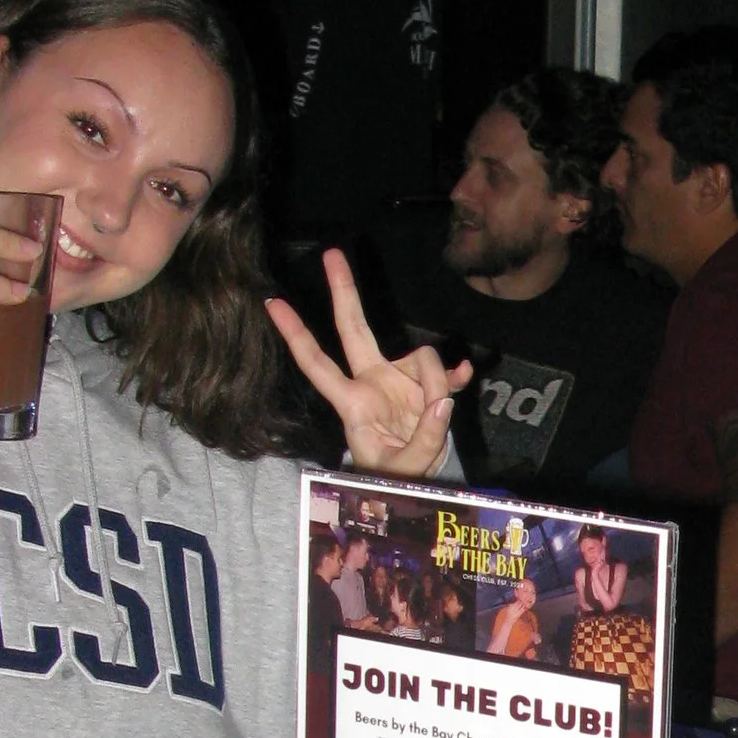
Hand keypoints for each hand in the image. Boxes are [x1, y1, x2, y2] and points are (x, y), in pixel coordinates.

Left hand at [268, 249, 472, 479]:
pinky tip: (465, 376)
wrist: (413, 484)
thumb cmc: (392, 477)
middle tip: (332, 253)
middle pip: (354, 329)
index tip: (272, 302)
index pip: (317, 363)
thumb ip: (425, 437)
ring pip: (423, 358)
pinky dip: (455, 375)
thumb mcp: (404, 468)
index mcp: (353, 402)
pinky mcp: (426, 387)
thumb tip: (445, 403)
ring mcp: (399, 381)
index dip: (295, 334)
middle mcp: (372, 382)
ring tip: (438, 417)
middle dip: (344, 291)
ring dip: (438, 382)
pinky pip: (446, 372)